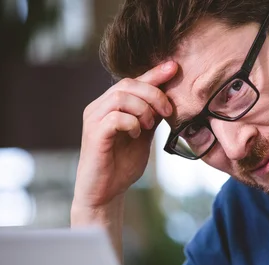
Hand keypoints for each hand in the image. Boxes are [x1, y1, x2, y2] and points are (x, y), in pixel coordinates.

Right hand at [73, 61, 177, 210]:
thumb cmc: (122, 165)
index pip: (133, 81)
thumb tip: (170, 99)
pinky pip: (114, 118)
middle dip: (153, 94)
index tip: (175, 67)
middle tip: (167, 112)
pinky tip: (137, 134)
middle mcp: (98, 107)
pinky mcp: (93, 135)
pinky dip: (131, 123)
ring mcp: (93, 120)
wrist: (106, 193)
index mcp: (111, 105)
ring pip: (120, 97)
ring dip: (143, 109)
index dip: (154, 73)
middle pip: (127, 84)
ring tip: (150, 126)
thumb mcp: (143, 136)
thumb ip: (151, 117)